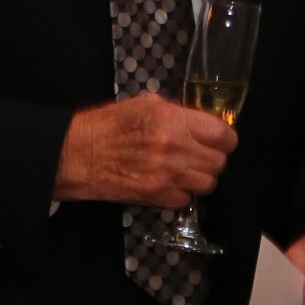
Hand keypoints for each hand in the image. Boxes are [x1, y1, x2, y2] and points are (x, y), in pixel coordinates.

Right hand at [52, 92, 237, 206]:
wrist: (78, 154)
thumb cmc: (109, 126)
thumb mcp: (146, 105)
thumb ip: (178, 112)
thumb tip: (201, 120)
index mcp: (174, 120)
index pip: (223, 135)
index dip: (226, 139)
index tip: (221, 139)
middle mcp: (175, 148)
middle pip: (219, 162)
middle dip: (213, 158)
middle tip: (201, 155)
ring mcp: (167, 175)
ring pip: (208, 184)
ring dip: (200, 178)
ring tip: (186, 170)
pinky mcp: (156, 195)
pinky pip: (186, 199)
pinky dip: (181, 193)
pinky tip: (170, 182)